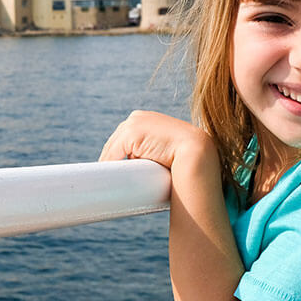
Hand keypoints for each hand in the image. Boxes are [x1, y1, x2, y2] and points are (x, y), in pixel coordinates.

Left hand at [99, 110, 218, 172]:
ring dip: (107, 165)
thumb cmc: (184, 159)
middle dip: (109, 160)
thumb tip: (142, 172)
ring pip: (112, 149)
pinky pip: (112, 154)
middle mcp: (137, 117)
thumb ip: (152, 154)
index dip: (117, 156)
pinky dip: (107, 166)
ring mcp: (133, 123)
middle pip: (114, 143)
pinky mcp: (131, 134)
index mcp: (144, 119)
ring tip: (104, 183)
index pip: (123, 139)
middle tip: (106, 182)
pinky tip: (104, 179)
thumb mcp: (164, 151)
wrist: (196, 156)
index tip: (115, 173)